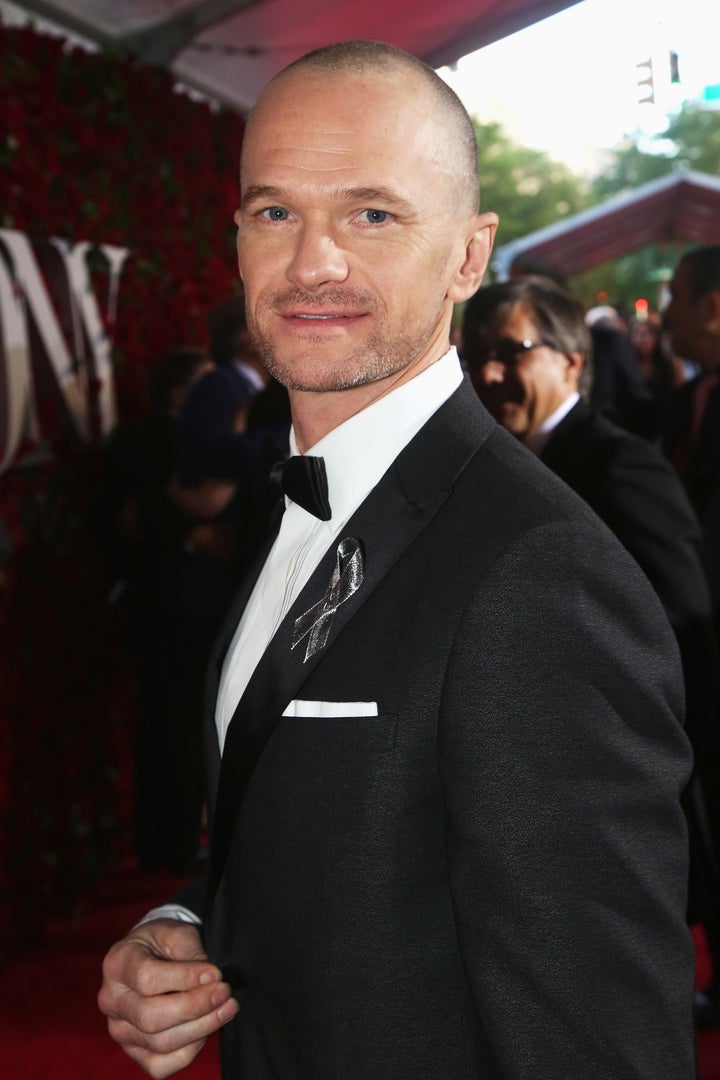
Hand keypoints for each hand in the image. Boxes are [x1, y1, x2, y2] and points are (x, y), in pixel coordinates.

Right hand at [98, 918, 238, 1077]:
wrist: (151, 955)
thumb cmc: (164, 942)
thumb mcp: (176, 933)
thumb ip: (191, 954)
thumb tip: (211, 981)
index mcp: (117, 964)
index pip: (147, 978)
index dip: (185, 978)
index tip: (215, 973)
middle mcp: (111, 1000)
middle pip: (151, 1017)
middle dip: (195, 1007)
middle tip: (225, 993)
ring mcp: (120, 1029)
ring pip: (159, 1043)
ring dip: (200, 1028)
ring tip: (226, 1009)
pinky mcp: (133, 1051)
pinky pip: (160, 1065)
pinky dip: (189, 1051)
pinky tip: (205, 1029)